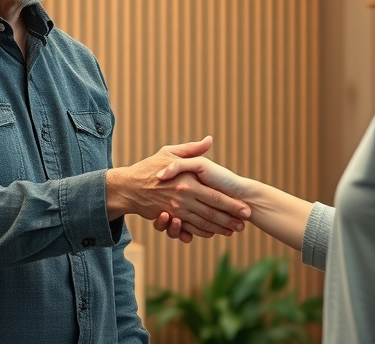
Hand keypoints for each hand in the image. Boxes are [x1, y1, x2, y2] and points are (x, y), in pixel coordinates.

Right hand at [105, 136, 249, 238]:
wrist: (127, 186)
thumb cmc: (148, 167)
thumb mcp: (169, 153)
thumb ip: (191, 150)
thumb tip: (209, 140)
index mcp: (188, 183)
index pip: (217, 197)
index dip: (233, 205)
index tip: (247, 209)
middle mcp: (184, 199)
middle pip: (213, 213)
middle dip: (230, 220)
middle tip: (244, 225)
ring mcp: (177, 211)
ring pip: (202, 223)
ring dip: (219, 229)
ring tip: (232, 231)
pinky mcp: (169, 219)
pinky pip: (189, 229)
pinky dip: (201, 232)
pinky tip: (211, 233)